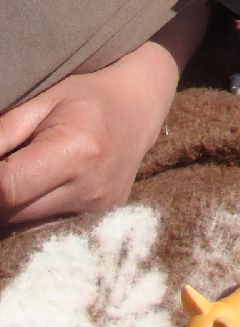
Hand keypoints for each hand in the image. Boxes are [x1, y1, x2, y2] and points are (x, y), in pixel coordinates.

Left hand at [0, 6, 206, 232]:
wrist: (139, 105)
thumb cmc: (87, 95)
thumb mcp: (42, 100)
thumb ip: (3, 133)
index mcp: (77, 151)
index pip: (7, 189)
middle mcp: (91, 189)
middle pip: (13, 214)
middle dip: (1, 193)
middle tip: (12, 161)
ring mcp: (98, 211)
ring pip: (26, 228)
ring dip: (13, 208)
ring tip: (25, 174)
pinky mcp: (99, 223)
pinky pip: (46, 231)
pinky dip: (32, 214)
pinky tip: (40, 188)